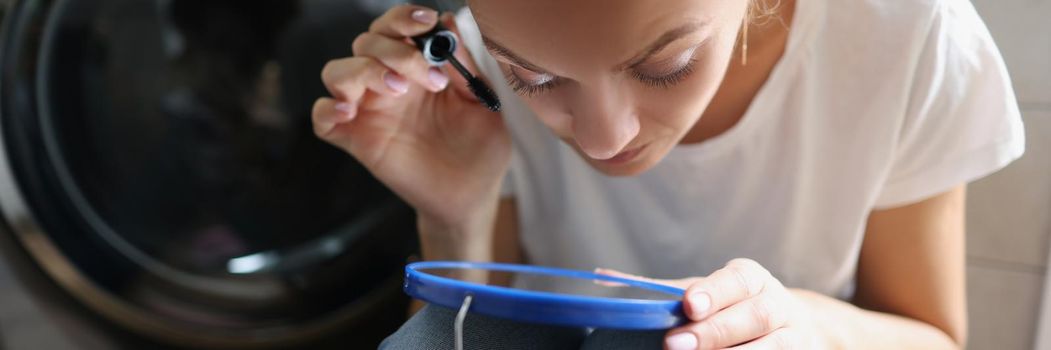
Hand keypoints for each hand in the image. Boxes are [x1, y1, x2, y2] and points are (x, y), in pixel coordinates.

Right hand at [312, 5, 509, 227]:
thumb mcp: (481, 102)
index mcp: (417, 69)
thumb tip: (448, 23)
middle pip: (366, 43)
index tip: (427, 22)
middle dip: (394, 49)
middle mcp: (389, 85)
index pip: (395, 29)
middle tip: (428, 77)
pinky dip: (328, 109)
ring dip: (363, 71)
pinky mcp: (358, 141)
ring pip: (337, 72)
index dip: (403, 18)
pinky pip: (322, 118)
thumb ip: (463, 65)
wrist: (472, 196)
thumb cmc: (479, 149)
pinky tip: (350, 113)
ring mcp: (370, 112)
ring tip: (397, 90)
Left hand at [597, 259, 823, 348]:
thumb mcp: (705, 291)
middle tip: (674, 345)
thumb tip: (602, 276)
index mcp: (750, 278)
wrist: (795, 327)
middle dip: (713, 333)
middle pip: (751, 317)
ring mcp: (792, 337)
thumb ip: (662, 289)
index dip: (713, 293)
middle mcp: (776, 304)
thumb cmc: (733, 306)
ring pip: (769, 348)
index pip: (735, 281)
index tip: (688, 305)